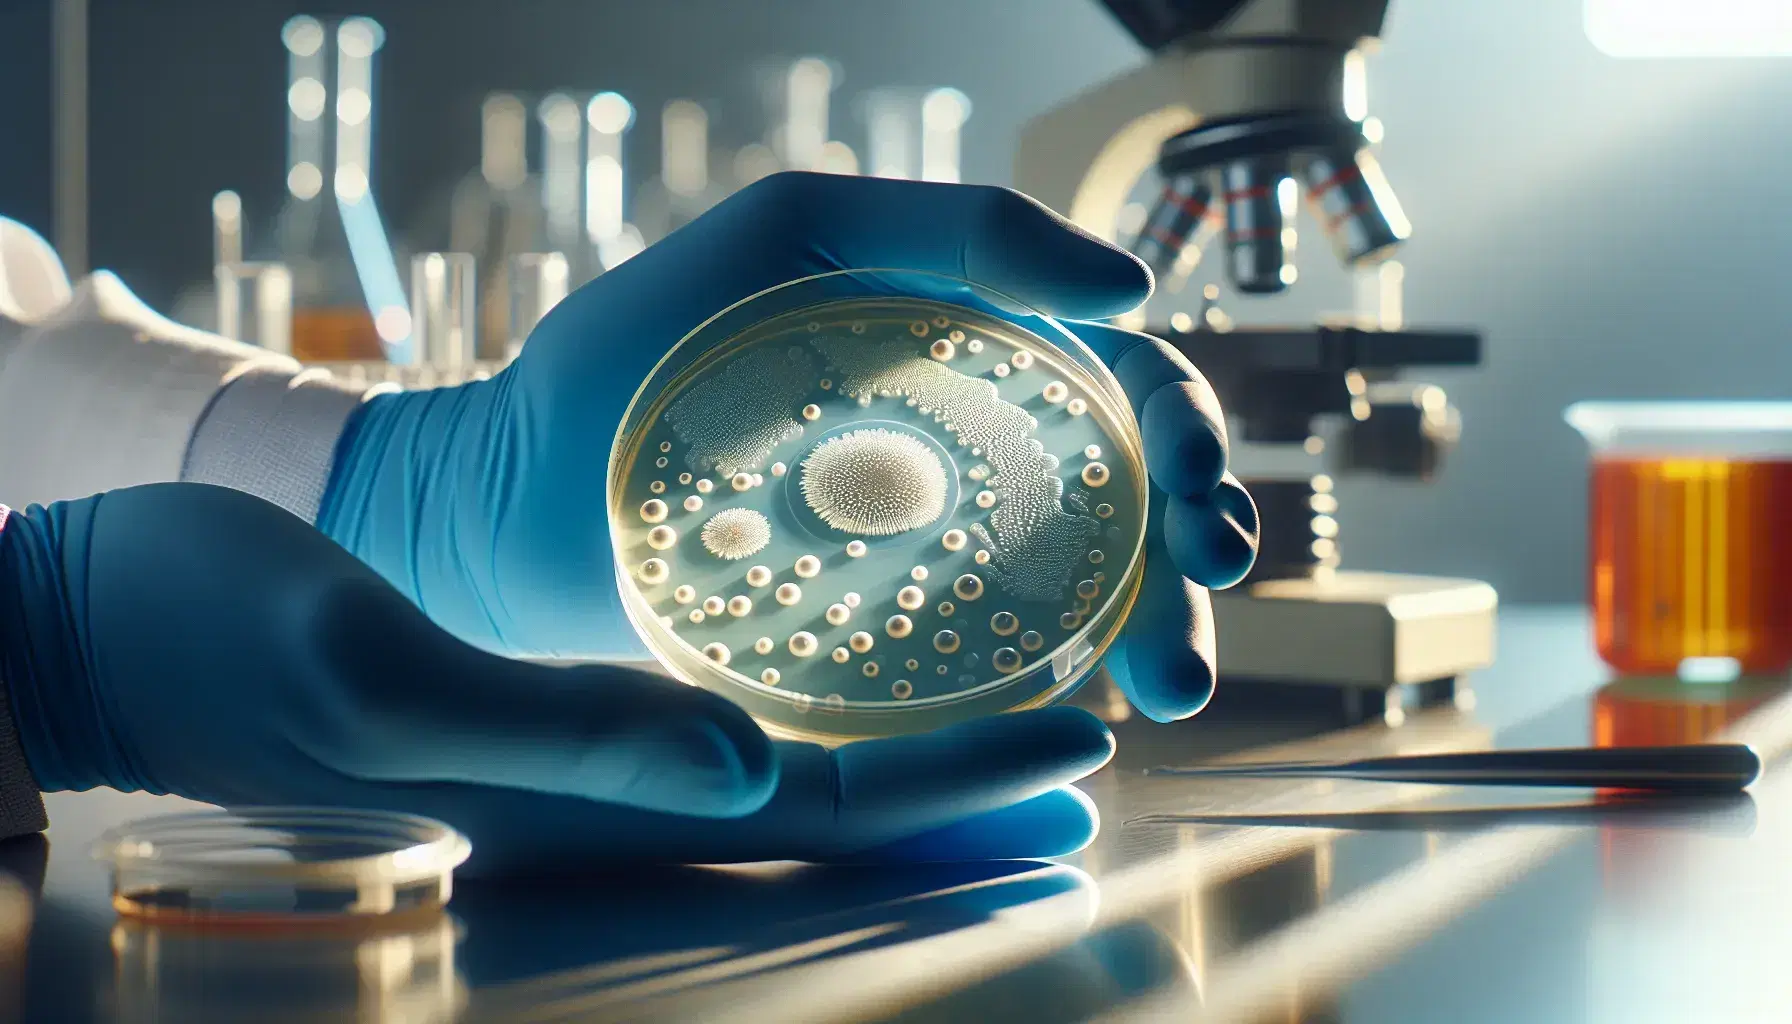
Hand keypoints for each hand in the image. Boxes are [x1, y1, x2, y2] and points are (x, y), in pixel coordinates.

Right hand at [0, 484, 1112, 873]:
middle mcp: (602, 797)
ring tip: (1010, 709)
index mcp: (583, 806)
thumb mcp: (389, 678)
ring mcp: (575, 763)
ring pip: (783, 766)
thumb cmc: (225, 647)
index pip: (817, 813)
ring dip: (906, 750)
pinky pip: (707, 713)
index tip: (1076, 751)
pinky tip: (845, 662)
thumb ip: (573, 728)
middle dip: (965, 786)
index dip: (954, 793)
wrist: (118, 626)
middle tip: (1090, 741)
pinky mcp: (546, 709)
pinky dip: (808, 697)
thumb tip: (752, 762)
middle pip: (829, 805)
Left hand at [319, 171, 1257, 719]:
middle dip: (1189, 558)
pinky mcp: (874, 635)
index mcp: (959, 347)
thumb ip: (949, 227)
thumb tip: (1130, 294)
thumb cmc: (623, 362)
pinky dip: (1062, 680)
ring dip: (1151, 632)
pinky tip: (1092, 709)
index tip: (1202, 515)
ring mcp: (921, 546)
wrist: (497, 513)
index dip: (1185, 442)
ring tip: (1169, 689)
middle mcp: (959, 446)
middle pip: (1122, 493)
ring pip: (1081, 583)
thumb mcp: (783, 240)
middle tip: (1192, 633)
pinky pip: (998, 655)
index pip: (1115, 384)